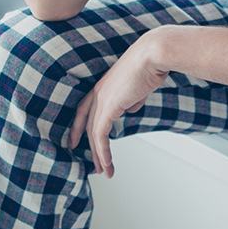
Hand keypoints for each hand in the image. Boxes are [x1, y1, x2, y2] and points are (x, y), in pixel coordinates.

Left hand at [68, 27, 171, 178]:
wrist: (152, 56)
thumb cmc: (149, 67)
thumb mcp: (137, 87)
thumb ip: (130, 98)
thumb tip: (129, 108)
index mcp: (102, 87)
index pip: (84, 110)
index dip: (79, 126)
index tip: (75, 140)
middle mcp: (97, 93)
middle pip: (85, 124)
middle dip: (88, 147)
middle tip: (93, 165)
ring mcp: (101, 99)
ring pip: (92, 133)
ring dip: (98, 155)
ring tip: (103, 172)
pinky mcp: (108, 106)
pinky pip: (100, 135)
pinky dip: (103, 152)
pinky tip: (107, 164)